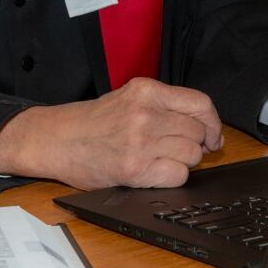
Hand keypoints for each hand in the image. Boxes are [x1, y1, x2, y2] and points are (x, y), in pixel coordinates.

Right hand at [0, 78, 222, 190]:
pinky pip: (178, 175)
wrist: (54, 139)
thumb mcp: (126, 98)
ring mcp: (140, 141)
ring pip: (192, 155)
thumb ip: (162, 105)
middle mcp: (145, 113)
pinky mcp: (135, 169)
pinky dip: (171, 177)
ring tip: (158, 159)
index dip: (212, 123)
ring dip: (182, 161)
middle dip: (194, 144)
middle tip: (175, 149)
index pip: (200, 103)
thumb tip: (205, 128)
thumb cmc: (88, 122)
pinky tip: (153, 172)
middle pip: (198, 132)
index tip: (212, 135)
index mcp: (145, 90)